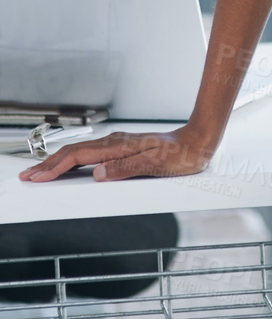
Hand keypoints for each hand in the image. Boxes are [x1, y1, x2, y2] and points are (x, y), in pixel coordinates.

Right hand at [18, 124, 217, 183]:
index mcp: (118, 146)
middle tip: (26, 177)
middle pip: (72, 152)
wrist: (199, 140)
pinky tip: (69, 167)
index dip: (54, 168)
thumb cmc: (181, 155)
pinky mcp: (123, 148)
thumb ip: (127, 168)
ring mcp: (117, 144)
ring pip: (80, 152)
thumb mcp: (157, 164)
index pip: (78, 157)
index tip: (36, 178)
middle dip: (47, 165)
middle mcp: (114, 143)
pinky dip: (73, 161)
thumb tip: (97, 174)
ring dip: (57, 162)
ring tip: (40, 173)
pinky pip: (90, 154)